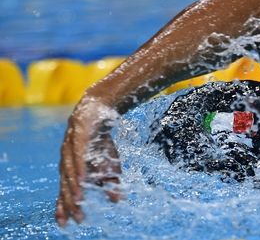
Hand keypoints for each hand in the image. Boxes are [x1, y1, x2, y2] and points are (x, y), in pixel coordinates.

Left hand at [55, 99, 121, 226]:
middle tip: (76, 218)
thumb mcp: (110, 164)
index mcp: (71, 170)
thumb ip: (111, 182)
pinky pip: (78, 156)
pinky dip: (80, 168)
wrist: (97, 111)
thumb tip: (118, 201)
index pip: (65, 192)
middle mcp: (67, 162)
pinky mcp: (78, 139)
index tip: (65, 224)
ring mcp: (70, 150)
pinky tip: (83, 178)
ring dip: (74, 187)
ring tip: (77, 201)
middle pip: (66, 186)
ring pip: (70, 172)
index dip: (64, 208)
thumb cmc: (100, 140)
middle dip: (71, 203)